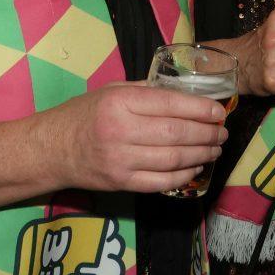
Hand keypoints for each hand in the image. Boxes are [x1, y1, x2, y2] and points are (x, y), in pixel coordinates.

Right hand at [49, 82, 227, 194]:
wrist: (51, 149)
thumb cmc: (83, 114)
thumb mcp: (111, 90)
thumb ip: (146, 90)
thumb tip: (186, 93)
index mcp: (120, 102)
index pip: (171, 104)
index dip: (200, 108)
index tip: (219, 110)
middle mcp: (121, 131)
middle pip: (177, 133)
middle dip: (207, 133)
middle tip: (222, 131)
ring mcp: (121, 160)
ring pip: (174, 159)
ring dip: (202, 154)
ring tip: (215, 148)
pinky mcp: (122, 183)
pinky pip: (162, 181)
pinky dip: (184, 175)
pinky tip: (196, 166)